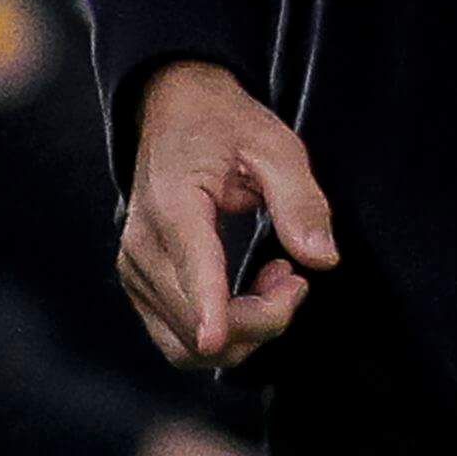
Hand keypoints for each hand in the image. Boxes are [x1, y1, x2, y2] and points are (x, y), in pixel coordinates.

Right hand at [121, 57, 336, 372]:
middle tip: (296, 279)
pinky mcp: (140, 286)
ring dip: (244, 331)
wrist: (172, 112)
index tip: (214, 339)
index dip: (206, 308)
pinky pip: (177, 338)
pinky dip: (223, 331)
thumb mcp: (276, 146)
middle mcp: (141, 246)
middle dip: (260, 319)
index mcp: (173, 204)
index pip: (190, 265)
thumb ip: (300, 201)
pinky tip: (250, 293)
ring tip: (277, 281)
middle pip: (194, 319)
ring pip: (185, 343)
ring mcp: (134, 271)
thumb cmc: (223, 126)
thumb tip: (322, 258)